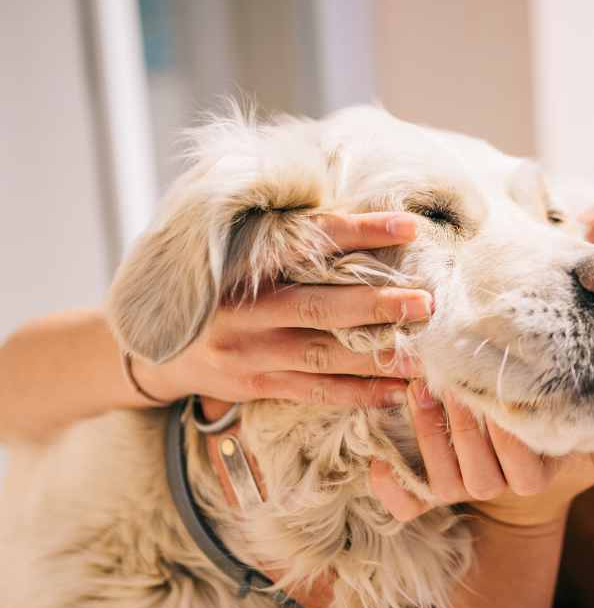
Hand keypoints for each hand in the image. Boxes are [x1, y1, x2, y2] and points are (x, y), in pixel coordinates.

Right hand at [131, 212, 429, 407]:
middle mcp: (246, 309)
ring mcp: (250, 352)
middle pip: (321, 306)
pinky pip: (316, 392)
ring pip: (324, 357)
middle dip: (378, 305)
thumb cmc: (213, 288)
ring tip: (425, 358)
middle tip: (427, 302)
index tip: (409, 226)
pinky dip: (358, 394)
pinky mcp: (256, 385)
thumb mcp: (234, 253)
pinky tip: (397, 392)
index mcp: (243, 263)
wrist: (151, 348)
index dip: (360, 231)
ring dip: (378, 358)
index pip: (309, 240)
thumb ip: (284, 238)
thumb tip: (359, 213)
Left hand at [369, 381, 593, 528]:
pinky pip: (408, 504)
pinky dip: (392, 489)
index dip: (507, 437)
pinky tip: (378, 462)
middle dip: (461, 426)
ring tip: (419, 390)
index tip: (498, 396)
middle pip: (477, 470)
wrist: (522, 476)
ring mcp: (462, 492)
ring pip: (442, 478)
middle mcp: (496, 488)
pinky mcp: (430, 494)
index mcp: (533, 477)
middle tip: (449, 380)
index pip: (522, 466)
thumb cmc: (556, 444)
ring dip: (428, 435)